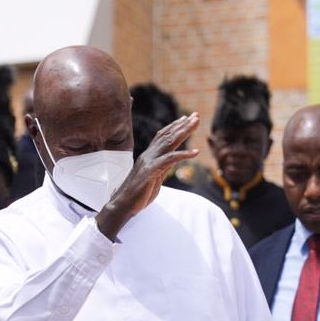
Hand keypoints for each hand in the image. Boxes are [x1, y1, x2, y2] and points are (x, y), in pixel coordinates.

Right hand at [97, 113, 200, 238]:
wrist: (123, 204)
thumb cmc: (137, 194)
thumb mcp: (153, 178)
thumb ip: (161, 168)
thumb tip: (169, 163)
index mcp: (149, 156)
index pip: (162, 137)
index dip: (174, 127)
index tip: (186, 119)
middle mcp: (149, 155)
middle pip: (167, 135)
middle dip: (183, 125)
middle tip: (196, 115)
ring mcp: (149, 161)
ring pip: (168, 142)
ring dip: (184, 132)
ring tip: (196, 124)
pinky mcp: (151, 170)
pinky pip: (170, 159)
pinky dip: (183, 154)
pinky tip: (196, 152)